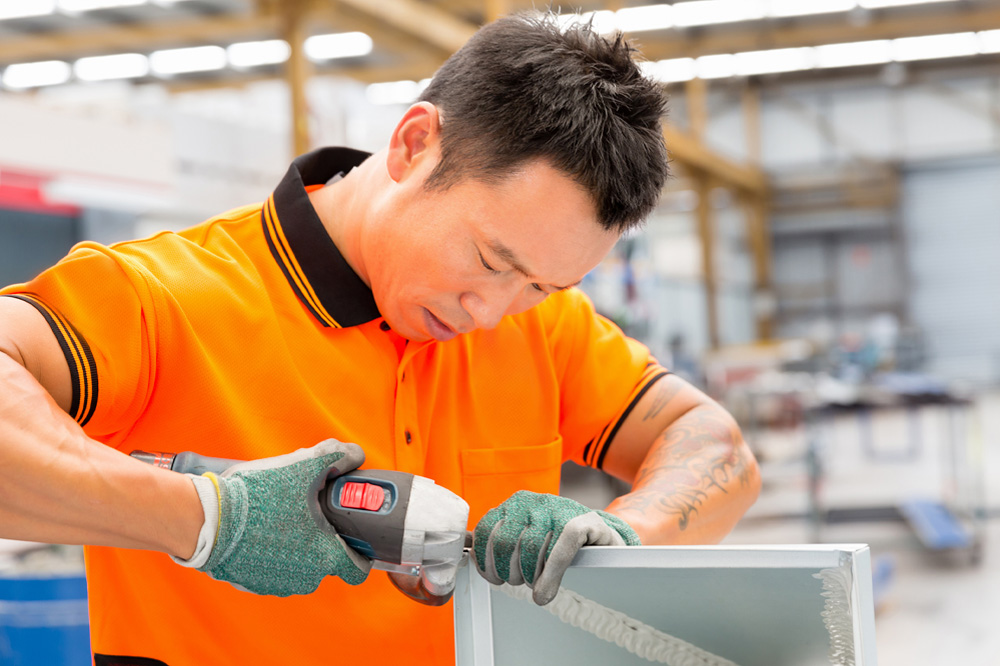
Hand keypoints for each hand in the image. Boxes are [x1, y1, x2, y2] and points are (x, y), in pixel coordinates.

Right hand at [184, 439, 370, 595]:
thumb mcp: (305, 465)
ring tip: (280, 516)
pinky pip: (272, 568)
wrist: (206, 518)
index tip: (354, 535)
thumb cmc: (258, 497)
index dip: (360, 550)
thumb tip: (355, 454)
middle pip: (327, 561)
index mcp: (325, 557)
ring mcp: (277, 584)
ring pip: (299, 564)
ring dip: (295, 545)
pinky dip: (271, 552)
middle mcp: (305, 578)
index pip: (358, 568)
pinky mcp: (252, 583)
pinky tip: (260, 529)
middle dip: (322, 538)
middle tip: (310, 512)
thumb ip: (338, 457)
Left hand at [472, 490, 639, 604]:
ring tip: (537, 583)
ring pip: (531, 550)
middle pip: (506, 543)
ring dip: (531, 577)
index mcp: (515, 503)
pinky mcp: (584, 521)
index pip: (486, 531)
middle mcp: (534, 501)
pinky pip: (559, 552)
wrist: (601, 533)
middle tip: (518, 582)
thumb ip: (499, 537)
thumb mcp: (526, 532)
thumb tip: (464, 544)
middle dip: (508, 571)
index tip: (494, 577)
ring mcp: (559, 509)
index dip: (486, 560)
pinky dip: (549, 576)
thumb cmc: (557, 537)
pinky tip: (546, 591)